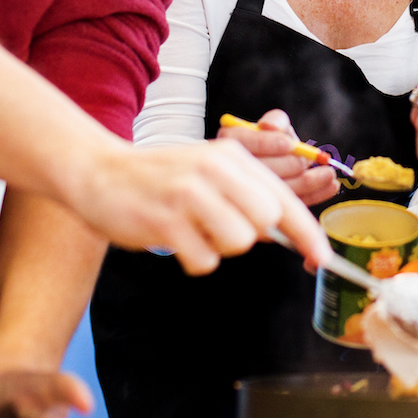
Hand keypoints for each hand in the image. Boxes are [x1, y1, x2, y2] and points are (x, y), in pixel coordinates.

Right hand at [65, 137, 331, 274]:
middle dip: (248, 234)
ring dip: (217, 246)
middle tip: (216, 226)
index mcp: (228, 156)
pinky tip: (172, 238)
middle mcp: (212, 170)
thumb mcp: (205, 169)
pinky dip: (192, 258)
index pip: (282, 198)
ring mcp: (188, 194)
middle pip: (265, 222)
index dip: (307, 232)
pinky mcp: (165, 221)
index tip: (321, 259)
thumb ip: (245, 193)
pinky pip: (203, 260)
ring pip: (237, 243)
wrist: (97, 172)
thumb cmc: (158, 177)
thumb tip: (284, 232)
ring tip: (190, 228)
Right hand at [217, 110, 340, 205]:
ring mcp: (248, 195)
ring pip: (276, 190)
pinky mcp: (268, 212)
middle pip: (260, 170)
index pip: (242, 143)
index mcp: (230, 142)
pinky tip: (331, 187)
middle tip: (308, 161)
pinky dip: (314, 195)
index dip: (266, 143)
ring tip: (329, 175)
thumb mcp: (273, 126)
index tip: (289, 144)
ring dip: (308, 182)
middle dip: (290, 165)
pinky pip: (290, 204)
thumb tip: (270, 126)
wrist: (273, 164)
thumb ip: (276, 121)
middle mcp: (231, 169)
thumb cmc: (272, 142)